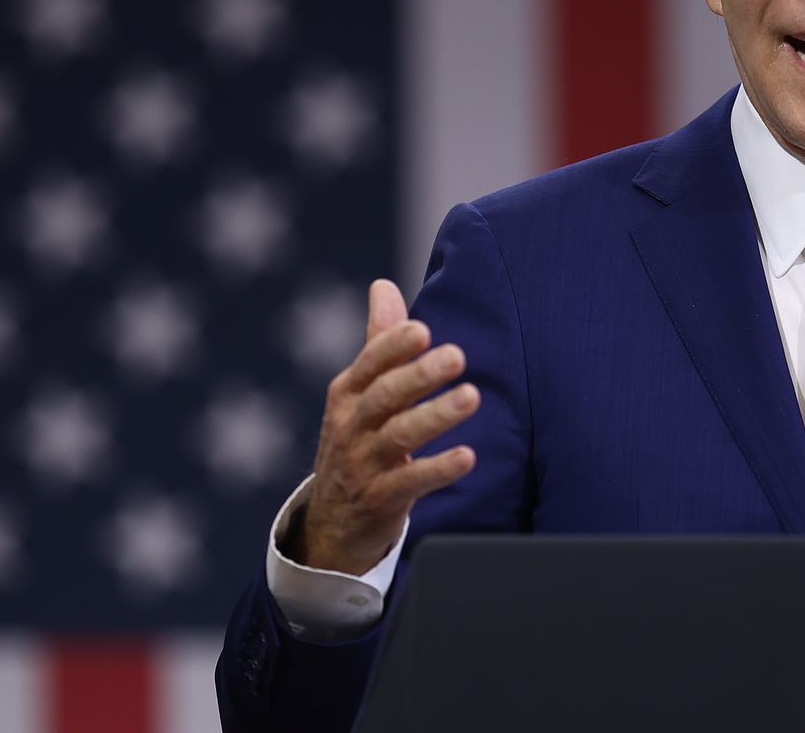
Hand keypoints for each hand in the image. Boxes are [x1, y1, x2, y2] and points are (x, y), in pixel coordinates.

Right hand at [287, 279, 478, 573]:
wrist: (333, 520)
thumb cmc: (357, 440)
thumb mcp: (360, 392)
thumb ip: (379, 342)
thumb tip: (384, 284)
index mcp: (348, 393)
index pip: (370, 363)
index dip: (393, 346)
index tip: (422, 330)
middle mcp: (352, 424)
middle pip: (386, 395)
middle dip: (420, 375)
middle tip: (457, 356)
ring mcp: (365, 462)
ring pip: (400, 435)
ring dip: (436, 416)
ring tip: (471, 397)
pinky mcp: (382, 498)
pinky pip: (412, 482)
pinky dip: (440, 468)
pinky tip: (468, 456)